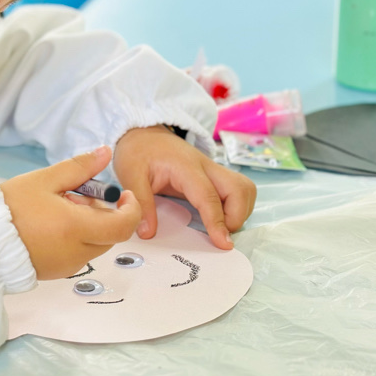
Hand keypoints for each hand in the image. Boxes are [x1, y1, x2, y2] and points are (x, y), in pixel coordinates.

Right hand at [0, 147, 141, 279]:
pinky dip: (76, 240)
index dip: (131, 208)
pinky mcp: (56, 273)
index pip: (124, 225)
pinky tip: (53, 226)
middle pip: (111, 235)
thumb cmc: (10, 206)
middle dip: (105, 214)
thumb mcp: (44, 179)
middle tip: (79, 196)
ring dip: (90, 227)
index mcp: (77, 228)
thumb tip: (106, 153)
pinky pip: (78, 255)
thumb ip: (79, 167)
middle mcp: (77, 252)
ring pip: (95, 246)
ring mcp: (67, 266)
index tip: (124, 194)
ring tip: (61, 210)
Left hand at [112, 125, 256, 249]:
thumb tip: (148, 233)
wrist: (142, 132)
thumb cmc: (137, 152)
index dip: (218, 221)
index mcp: (186, 167)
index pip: (209, 196)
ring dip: (240, 211)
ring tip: (219, 225)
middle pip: (240, 189)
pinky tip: (218, 216)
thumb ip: (142, 204)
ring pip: (244, 189)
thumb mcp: (131, 176)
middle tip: (219, 233)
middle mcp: (206, 166)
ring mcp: (213, 169)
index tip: (224, 243)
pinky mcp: (214, 175)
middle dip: (237, 216)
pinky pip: (237, 190)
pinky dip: (235, 206)